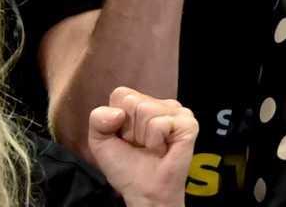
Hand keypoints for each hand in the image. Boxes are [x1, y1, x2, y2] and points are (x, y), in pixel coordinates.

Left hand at [87, 86, 199, 206]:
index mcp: (142, 103)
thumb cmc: (126, 167)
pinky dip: (155, 141)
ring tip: (151, 147)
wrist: (144, 191)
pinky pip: (160, 123)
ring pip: (146, 110)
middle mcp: (161, 103)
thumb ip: (97, 119)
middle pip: (132, 101)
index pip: (121, 94)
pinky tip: (162, 149)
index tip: (125, 138)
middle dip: (129, 129)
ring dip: (143, 137)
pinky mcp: (188, 123)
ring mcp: (177, 112)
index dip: (116, 119)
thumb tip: (118, 113)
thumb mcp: (100, 141)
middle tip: (139, 145)